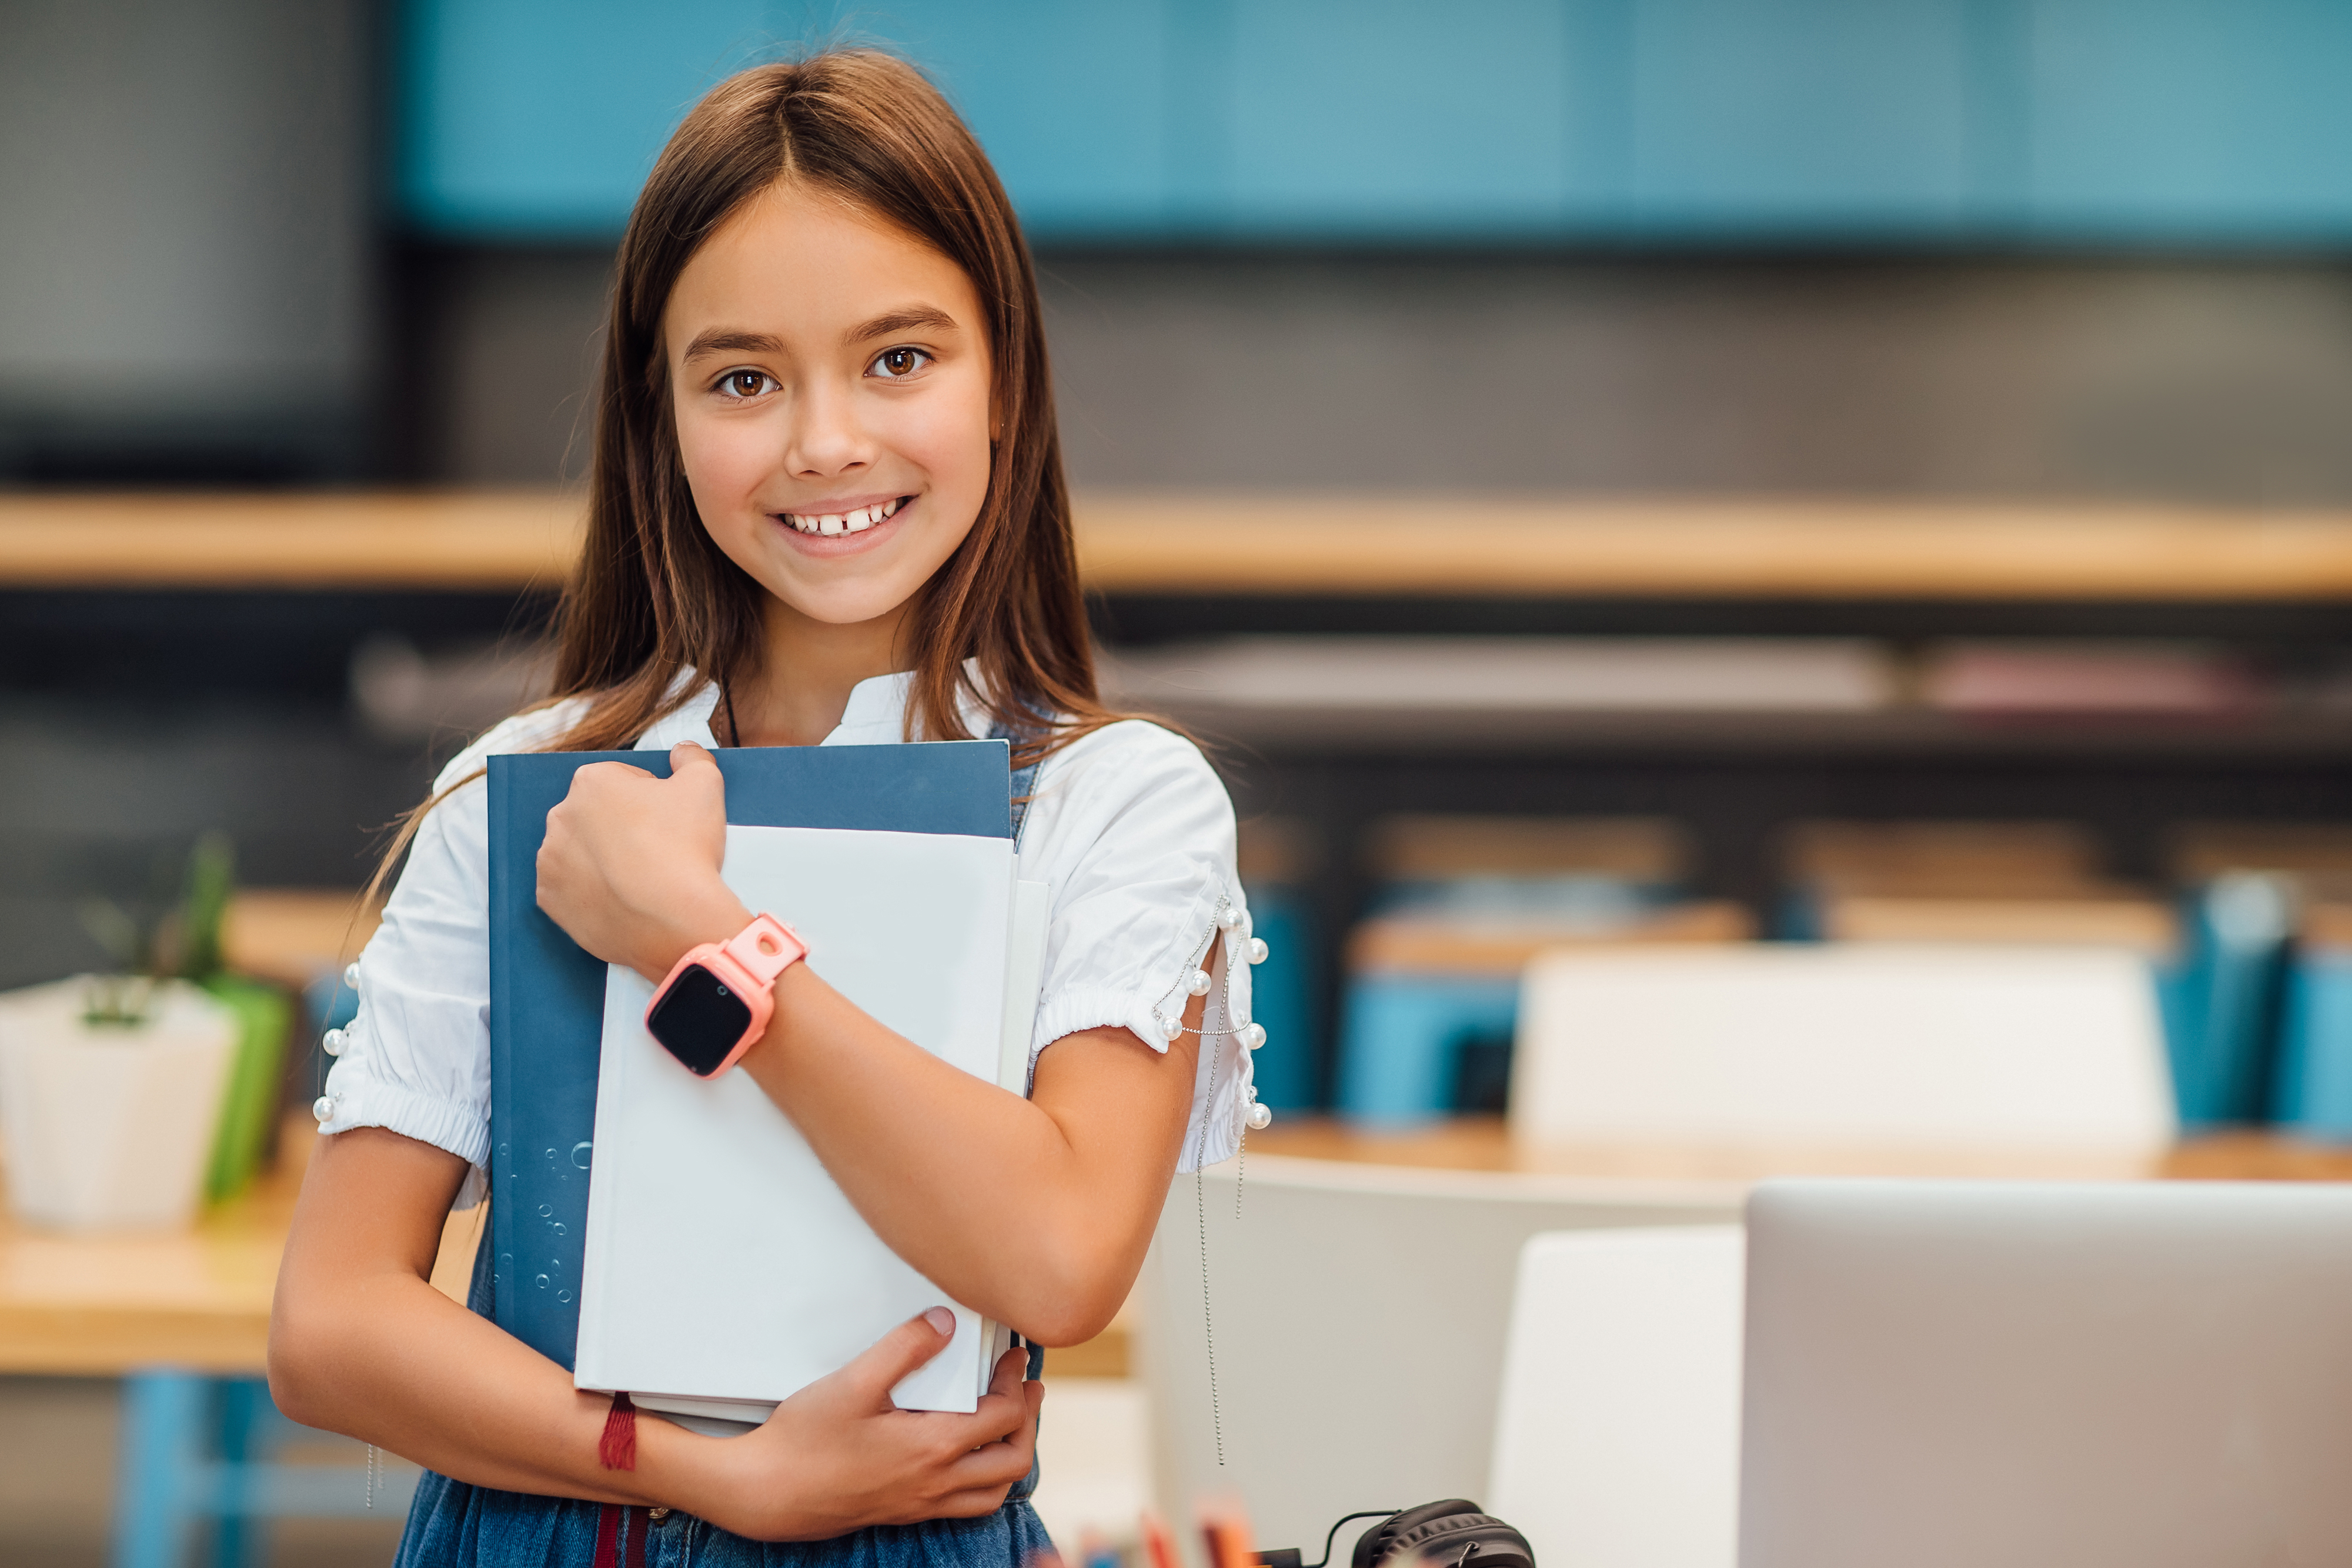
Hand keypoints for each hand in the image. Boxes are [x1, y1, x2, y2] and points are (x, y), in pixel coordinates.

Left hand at [536, 742, 748, 981]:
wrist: (675, 921)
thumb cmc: (687, 850)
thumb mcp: (706, 783)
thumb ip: (692, 757)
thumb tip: (682, 752)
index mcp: (592, 782)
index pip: (623, 781)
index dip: (652, 798)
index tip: (668, 821)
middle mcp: (560, 817)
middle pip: (596, 815)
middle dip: (622, 827)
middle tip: (657, 850)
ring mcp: (550, 861)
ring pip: (580, 852)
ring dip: (603, 859)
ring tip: (640, 878)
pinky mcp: (550, 900)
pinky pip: (570, 889)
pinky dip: (591, 892)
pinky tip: (622, 898)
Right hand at [690, 1308, 1043, 1539]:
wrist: (766, 1493)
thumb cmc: (805, 1441)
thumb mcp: (853, 1382)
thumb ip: (904, 1348)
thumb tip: (945, 1323)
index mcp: (933, 1447)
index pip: (1004, 1416)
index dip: (1017, 1382)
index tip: (1014, 1357)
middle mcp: (935, 1482)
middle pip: (1013, 1460)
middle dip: (1027, 1421)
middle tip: (1025, 1389)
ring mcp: (920, 1503)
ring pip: (993, 1492)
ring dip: (1010, 1457)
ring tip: (1006, 1424)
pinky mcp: (903, 1513)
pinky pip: (964, 1507)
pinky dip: (982, 1483)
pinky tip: (965, 1458)